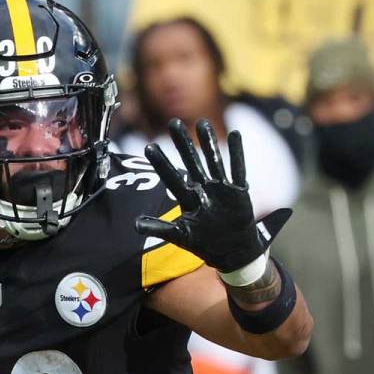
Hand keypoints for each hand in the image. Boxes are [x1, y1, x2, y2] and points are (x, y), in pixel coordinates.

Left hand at [135, 118, 290, 273]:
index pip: (172, 178)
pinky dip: (237, 154)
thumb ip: (160, 229)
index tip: (149, 147)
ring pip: (214, 161)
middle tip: (173, 122)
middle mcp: (204, 190)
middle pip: (192, 163)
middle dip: (183, 144)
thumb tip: (135, 225)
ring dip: (208, 143)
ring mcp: (221, 189)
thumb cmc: (205, 244)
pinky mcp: (238, 192)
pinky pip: (238, 170)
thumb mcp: (181, 236)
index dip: (162, 164)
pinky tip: (235, 135)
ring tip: (202, 123)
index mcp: (189, 199)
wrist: (233, 251)